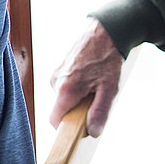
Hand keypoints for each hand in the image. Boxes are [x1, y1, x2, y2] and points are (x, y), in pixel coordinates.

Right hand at [50, 18, 123, 137]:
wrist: (105, 30)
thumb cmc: (108, 58)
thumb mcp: (109, 88)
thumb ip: (100, 111)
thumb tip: (92, 133)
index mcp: (65, 89)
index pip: (55, 121)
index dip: (67, 128)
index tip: (81, 125)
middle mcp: (55, 81)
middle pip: (60, 109)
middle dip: (76, 110)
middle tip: (95, 98)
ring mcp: (55, 73)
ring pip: (62, 97)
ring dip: (76, 97)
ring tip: (94, 83)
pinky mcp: (58, 67)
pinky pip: (63, 85)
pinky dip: (75, 86)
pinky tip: (89, 75)